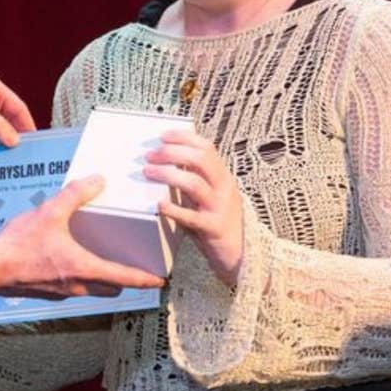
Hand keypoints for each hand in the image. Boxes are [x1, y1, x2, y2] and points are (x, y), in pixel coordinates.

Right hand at [0, 175, 164, 297]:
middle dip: (126, 281)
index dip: (145, 278)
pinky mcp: (48, 292)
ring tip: (104, 261)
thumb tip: (97, 181)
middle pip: (113, 289)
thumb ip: (75, 195)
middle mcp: (78, 286)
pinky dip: (82, 279)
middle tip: (134, 268)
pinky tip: (71, 261)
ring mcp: (63, 292)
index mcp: (84, 269)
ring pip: (94, 291)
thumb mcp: (49, 213)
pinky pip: (74, 288)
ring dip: (103, 280)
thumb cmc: (17, 248)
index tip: (159, 279)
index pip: (125, 278)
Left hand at [142, 129, 243, 286]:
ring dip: (168, 174)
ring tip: (148, 172)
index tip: (163, 136)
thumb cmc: (220, 223)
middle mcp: (223, 188)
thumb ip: (196, 181)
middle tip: (150, 155)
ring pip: (194, 183)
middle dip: (172, 153)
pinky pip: (191, 217)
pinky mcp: (213, 228)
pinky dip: (173, 209)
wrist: (243, 255)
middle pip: (200, 159)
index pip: (206, 148)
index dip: (184, 138)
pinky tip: (159, 204)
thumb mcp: (212, 196)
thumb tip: (168, 164)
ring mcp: (219, 208)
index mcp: (222, 177)